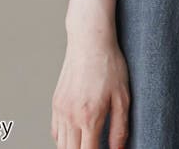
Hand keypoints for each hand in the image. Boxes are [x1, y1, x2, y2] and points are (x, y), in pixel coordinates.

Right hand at [51, 31, 129, 148]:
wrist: (90, 40)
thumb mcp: (123, 96)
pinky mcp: (56, 103)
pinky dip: (64, 139)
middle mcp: (71, 117)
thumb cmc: (109, 64)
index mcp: (89, 118)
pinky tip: (76, 135)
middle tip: (96, 146)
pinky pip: (56, 131)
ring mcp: (60, 110)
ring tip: (88, 143)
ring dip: (73, 148)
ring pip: (61, 145)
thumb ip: (120, 128)